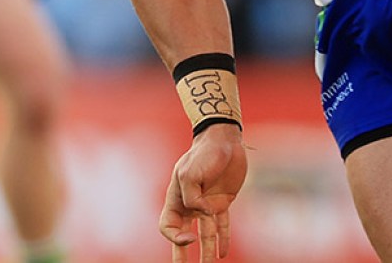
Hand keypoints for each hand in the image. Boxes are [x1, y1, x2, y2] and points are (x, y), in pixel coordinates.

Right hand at [160, 124, 247, 261]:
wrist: (224, 141)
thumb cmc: (202, 154)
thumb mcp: (188, 173)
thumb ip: (193, 197)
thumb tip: (205, 213)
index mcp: (175, 199)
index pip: (168, 226)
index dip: (175, 236)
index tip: (188, 237)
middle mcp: (190, 205)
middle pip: (183, 236)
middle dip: (181, 254)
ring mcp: (207, 205)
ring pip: (205, 234)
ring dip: (206, 252)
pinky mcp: (223, 202)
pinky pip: (222, 224)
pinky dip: (223, 238)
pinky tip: (223, 252)